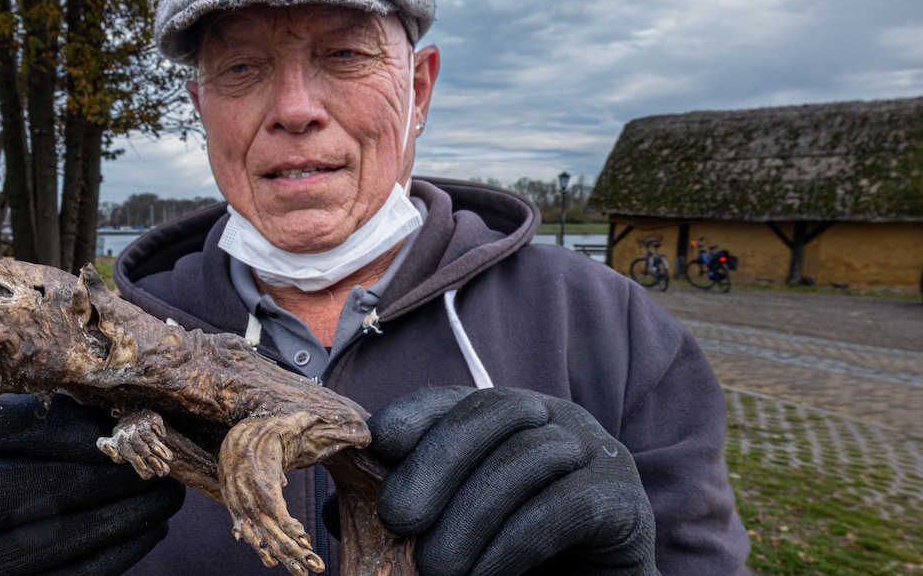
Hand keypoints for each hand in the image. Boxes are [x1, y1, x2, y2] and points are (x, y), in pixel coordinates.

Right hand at [0, 394, 184, 574]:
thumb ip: (34, 421)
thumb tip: (121, 419)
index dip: (66, 428)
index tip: (119, 430)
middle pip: (11, 490)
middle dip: (94, 477)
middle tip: (150, 465)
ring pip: (36, 544)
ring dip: (116, 518)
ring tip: (164, 496)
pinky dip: (112, 555)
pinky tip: (149, 530)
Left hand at [369, 387, 656, 575]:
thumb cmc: (510, 562)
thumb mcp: (448, 530)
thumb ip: (404, 512)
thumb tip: (334, 511)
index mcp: (505, 419)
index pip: (452, 399)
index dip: (411, 415)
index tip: (375, 446)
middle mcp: (553, 421)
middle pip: (491, 413)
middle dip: (436, 462)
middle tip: (397, 519)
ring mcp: (595, 453)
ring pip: (527, 459)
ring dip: (472, 515)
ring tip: (438, 569)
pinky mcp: (624, 500)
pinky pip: (566, 505)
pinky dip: (516, 541)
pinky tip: (485, 574)